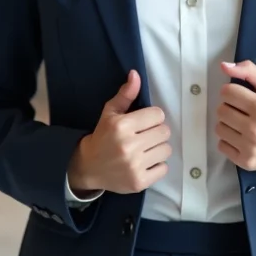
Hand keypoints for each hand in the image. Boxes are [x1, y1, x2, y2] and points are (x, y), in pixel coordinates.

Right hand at [67, 70, 170, 195]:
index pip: (158, 114)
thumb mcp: (110, 113)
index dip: (152, 117)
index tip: (143, 122)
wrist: (89, 167)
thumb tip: (135, 74)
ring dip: (158, 148)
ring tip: (145, 149)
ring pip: (166, 150)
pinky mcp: (139, 182)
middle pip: (165, 132)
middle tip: (145, 136)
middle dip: (156, 132)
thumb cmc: (103, 136)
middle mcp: (129, 146)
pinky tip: (144, 163)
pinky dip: (157, 166)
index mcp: (122, 126)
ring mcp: (134, 166)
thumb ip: (126, 94)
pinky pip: (164, 168)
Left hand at [216, 61, 255, 171]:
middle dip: (230, 107)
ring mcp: (250, 147)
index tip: (241, 96)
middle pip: (221, 110)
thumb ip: (249, 71)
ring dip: (228, 123)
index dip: (232, 91)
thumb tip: (224, 66)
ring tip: (242, 123)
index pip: (227, 92)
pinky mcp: (246, 162)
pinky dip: (229, 140)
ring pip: (219, 128)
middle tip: (242, 110)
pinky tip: (242, 137)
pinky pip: (221, 145)